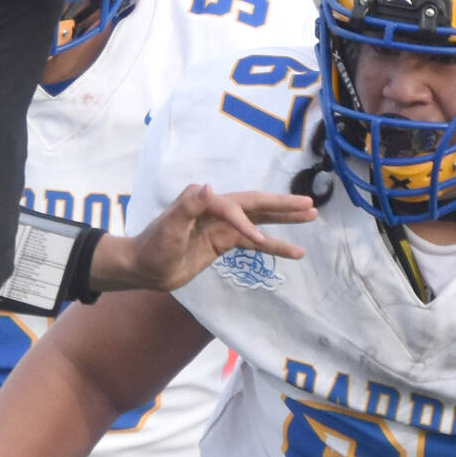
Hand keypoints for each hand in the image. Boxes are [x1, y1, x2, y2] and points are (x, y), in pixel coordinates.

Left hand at [96, 184, 314, 293]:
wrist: (143, 268)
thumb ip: (187, 207)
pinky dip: (274, 245)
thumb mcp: (168, 228)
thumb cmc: (153, 247)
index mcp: (204, 201)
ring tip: (312, 216)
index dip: (246, 222)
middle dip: (283, 205)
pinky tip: (295, 252)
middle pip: (256, 204)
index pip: (234, 207)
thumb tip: (207, 188)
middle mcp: (216, 208)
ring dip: (285, 220)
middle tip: (310, 204)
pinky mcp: (224, 241)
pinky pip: (254, 242)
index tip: (257, 240)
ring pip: (260, 220)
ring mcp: (222, 225)